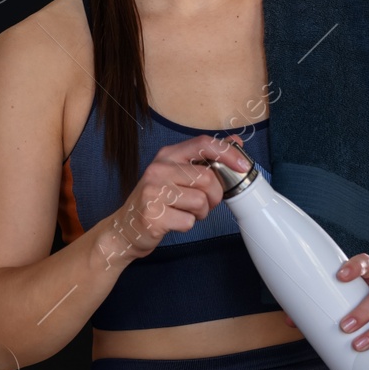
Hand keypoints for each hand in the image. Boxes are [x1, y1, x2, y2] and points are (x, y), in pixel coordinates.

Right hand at [99, 133, 249, 270]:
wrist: (125, 228)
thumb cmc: (157, 201)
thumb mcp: (177, 174)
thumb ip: (205, 159)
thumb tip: (236, 142)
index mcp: (167, 155)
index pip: (204, 144)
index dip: (228, 153)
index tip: (242, 167)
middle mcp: (158, 169)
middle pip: (208, 178)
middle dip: (214, 196)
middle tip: (203, 203)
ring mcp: (153, 191)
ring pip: (200, 201)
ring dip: (200, 213)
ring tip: (185, 212)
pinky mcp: (152, 214)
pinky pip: (188, 221)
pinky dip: (187, 225)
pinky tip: (173, 222)